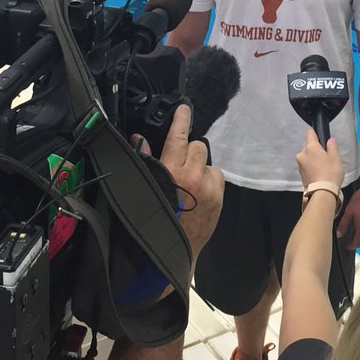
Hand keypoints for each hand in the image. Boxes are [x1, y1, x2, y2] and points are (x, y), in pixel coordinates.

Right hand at [158, 104, 222, 256]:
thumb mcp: (146, 188)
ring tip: (189, 181)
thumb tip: (140, 139)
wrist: (172, 250)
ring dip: (200, 166)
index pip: (178, 137)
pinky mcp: (219, 198)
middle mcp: (192, 177)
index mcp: (171, 173)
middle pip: (197, 146)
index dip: (180, 119)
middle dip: (189, 151)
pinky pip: (216, 177)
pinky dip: (209, 180)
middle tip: (180, 163)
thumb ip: (145, 161)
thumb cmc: (154, 220)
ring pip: (208, 161)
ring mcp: (209, 188)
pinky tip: (199, 192)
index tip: (184, 109)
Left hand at [296, 130, 343, 187]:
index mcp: (310, 147)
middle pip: (308, 146)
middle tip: (326, 157)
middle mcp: (302, 154)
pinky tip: (319, 173)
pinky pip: (306, 166)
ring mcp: (299, 165)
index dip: (315, 133)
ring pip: (307, 157)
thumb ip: (332, 146)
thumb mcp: (336, 157)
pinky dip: (311, 167)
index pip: (309, 133)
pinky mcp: (300, 174)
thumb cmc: (331, 172)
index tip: (321, 138)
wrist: (322, 192)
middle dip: (315, 149)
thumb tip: (329, 140)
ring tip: (323, 167)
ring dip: (313, 159)